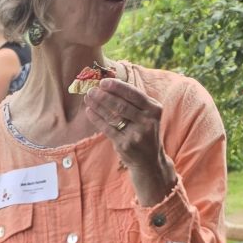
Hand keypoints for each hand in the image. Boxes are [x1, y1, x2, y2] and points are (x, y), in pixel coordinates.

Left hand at [85, 78, 175, 205]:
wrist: (148, 160)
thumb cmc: (144, 131)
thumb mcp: (147, 115)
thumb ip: (135, 101)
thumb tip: (112, 84)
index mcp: (154, 109)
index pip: (134, 94)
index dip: (118, 87)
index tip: (104, 82)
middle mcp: (147, 121)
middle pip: (122, 105)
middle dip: (105, 96)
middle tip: (92, 89)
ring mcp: (136, 134)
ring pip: (114, 116)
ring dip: (98, 106)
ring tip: (88, 98)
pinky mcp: (125, 145)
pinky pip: (108, 129)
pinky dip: (97, 119)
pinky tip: (89, 111)